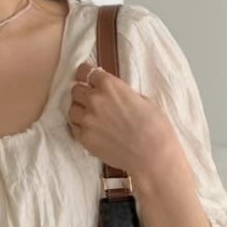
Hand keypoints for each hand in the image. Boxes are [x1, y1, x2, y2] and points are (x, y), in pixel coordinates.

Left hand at [67, 61, 171, 177]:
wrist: (152, 155)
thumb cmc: (154, 126)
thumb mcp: (141, 98)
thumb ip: (121, 93)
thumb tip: (113, 94)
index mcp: (109, 85)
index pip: (86, 72)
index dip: (85, 74)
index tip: (85, 77)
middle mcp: (94, 100)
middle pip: (76, 90)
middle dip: (83, 93)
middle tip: (91, 100)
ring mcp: (87, 120)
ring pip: (72, 110)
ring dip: (80, 111)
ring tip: (92, 118)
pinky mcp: (84, 138)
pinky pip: (74, 128)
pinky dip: (80, 128)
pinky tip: (92, 131)